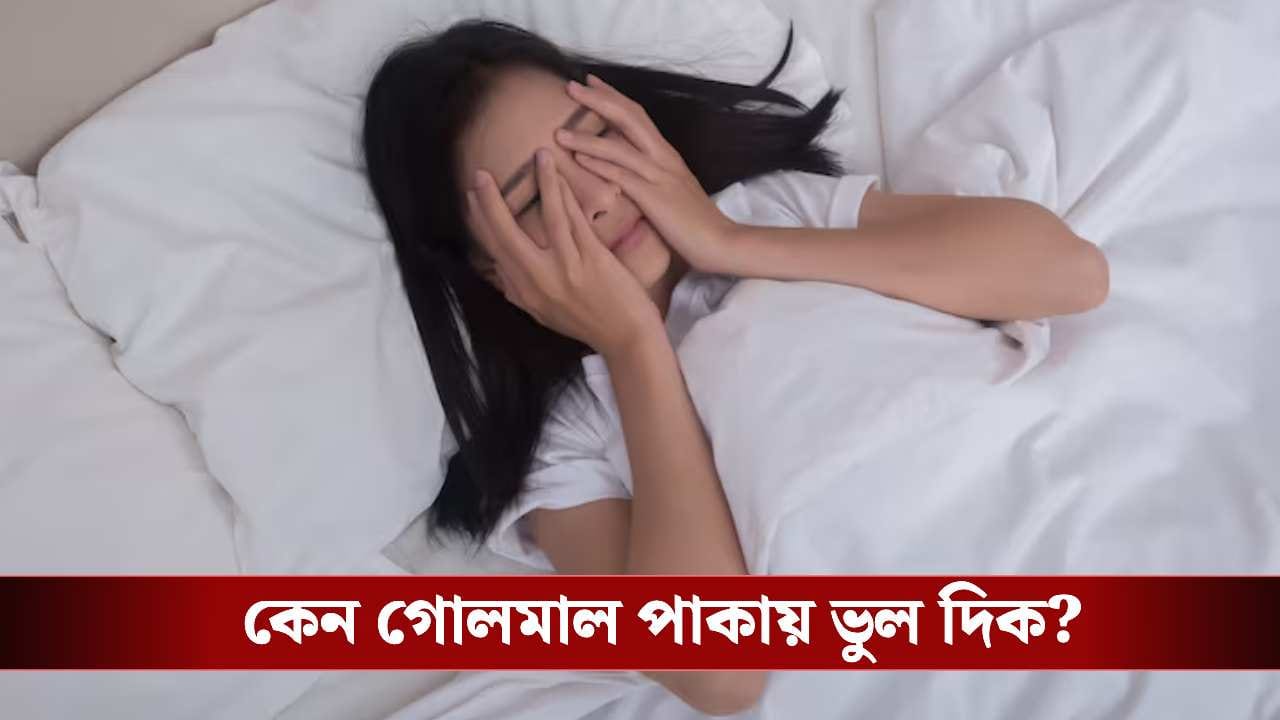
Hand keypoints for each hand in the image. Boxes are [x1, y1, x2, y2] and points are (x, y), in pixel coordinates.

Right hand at [466, 148, 662, 356]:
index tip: (472, 197)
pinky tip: (563, 175)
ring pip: (548, 217)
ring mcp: (565, 269)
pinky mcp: (592, 260)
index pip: (494, 251)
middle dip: (490, 202)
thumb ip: (520, 294)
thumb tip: (499, 274)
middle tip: (480, 175)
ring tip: (539, 154)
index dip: (480, 222)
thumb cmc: (589, 325)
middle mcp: (538, 281)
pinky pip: (576, 221)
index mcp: (524, 293)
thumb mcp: (544, 315)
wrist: (626, 341)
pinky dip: (568, 196)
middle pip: (506, 234)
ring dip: (542, 182)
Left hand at [556, 74, 738, 273]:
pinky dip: (599, 165)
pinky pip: (623, 177)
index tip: (590, 82)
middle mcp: (663, 157)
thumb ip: (652, 178)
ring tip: (559, 132)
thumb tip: (628, 174)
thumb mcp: (672, 191)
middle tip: (570, 86)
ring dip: (586, 138)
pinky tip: (579, 160)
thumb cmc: (696, 223)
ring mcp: (659, 176)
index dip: (612, 96)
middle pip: (628, 117)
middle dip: (597, 99)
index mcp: (666, 154)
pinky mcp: (655, 198)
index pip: (637, 115)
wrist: (721, 242)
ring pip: (619, 147)